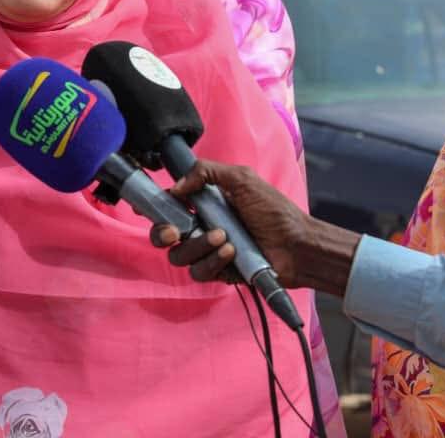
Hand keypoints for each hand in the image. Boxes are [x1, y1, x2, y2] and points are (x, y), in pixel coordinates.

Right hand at [149, 160, 310, 287]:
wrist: (298, 244)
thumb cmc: (274, 210)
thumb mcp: (242, 179)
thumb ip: (206, 172)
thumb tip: (176, 186)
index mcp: (203, 205)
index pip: (168, 207)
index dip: (154, 208)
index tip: (147, 208)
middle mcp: (201, 228)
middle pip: (163, 236)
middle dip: (162, 233)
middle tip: (175, 231)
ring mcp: (208, 252)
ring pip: (179, 256)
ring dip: (197, 246)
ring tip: (223, 237)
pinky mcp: (218, 272)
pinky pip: (199, 272)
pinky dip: (212, 261)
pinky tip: (230, 253)